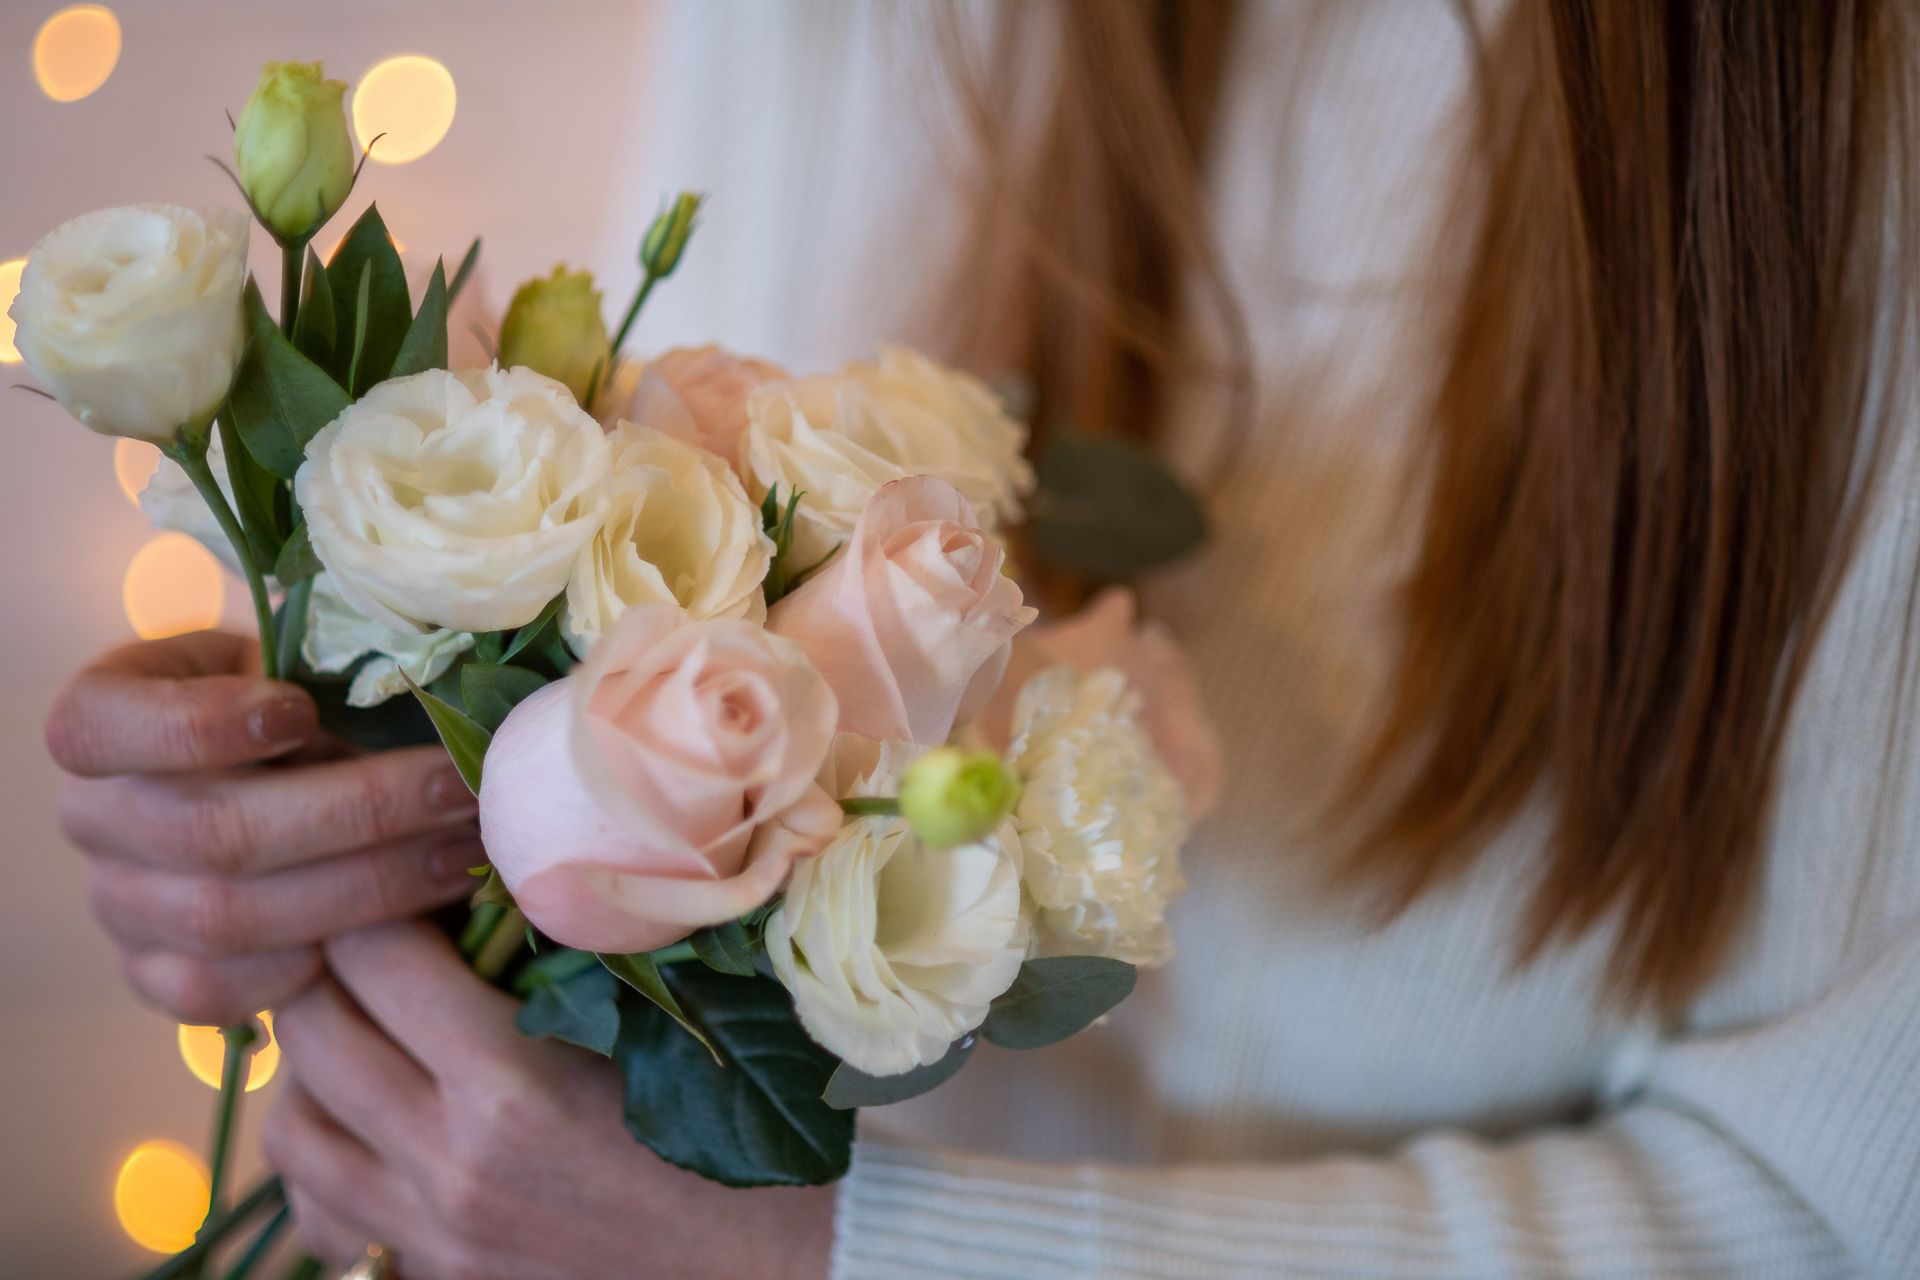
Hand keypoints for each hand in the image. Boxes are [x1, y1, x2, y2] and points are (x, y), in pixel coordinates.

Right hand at [47, 631, 481, 1024]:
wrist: (276, 779)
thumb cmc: (298, 699)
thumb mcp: (300, 661)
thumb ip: (332, 679)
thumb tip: (440, 710)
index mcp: (101, 716)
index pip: (98, 726)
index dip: (197, 725)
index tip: (298, 710)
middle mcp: (91, 815)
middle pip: (209, 832)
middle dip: (356, 814)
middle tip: (457, 792)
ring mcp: (116, 903)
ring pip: (228, 917)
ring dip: (365, 889)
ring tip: (461, 856)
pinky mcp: (152, 973)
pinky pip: (216, 992)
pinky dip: (308, 967)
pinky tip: (393, 930)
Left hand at [267, 923, 835, 1279]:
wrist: (770, 1263)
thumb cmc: (737, 1118)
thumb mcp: (657, 1019)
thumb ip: (565, 947)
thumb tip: (484, 862)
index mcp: (510, 1089)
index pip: (370, 954)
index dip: (373, 894)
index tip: (402, 870)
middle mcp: (449, 1165)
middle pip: (308, 1030)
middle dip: (324, 960)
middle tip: (372, 926)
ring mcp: (431, 1232)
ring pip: (291, 1127)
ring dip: (310, 1062)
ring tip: (362, 1020)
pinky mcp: (433, 1273)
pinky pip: (323, 1208)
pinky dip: (328, 1156)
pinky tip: (375, 1121)